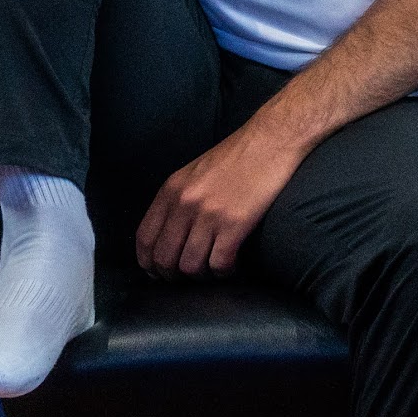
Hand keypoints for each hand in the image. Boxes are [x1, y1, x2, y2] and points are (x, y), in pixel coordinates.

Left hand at [135, 124, 303, 277]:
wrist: (273, 138)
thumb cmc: (238, 155)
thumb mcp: (194, 172)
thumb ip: (178, 199)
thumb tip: (169, 234)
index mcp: (171, 190)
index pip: (145, 239)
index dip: (149, 263)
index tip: (158, 273)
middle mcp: (185, 204)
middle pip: (164, 258)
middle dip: (173, 276)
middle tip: (188, 277)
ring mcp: (209, 214)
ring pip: (190, 266)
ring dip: (201, 276)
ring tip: (213, 270)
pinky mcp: (235, 223)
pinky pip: (219, 263)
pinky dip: (224, 272)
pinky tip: (232, 265)